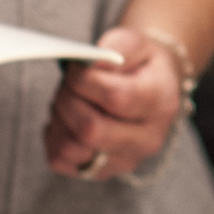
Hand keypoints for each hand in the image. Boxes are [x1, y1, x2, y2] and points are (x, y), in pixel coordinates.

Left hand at [47, 24, 190, 182]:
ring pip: (72, 149)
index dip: (85, 81)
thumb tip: (89, 66)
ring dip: (58, 119)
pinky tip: (64, 119)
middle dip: (67, 100)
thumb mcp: (137, 42)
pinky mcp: (102, 171)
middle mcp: (147, 138)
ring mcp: (126, 159)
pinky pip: (61, 161)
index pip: (116, 98)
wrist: (154, 88)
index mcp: (160, 102)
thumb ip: (114, 49)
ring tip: (66, 100)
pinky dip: (53, 137)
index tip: (77, 68)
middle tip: (68, 84)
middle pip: (91, 130)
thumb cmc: (142, 64)